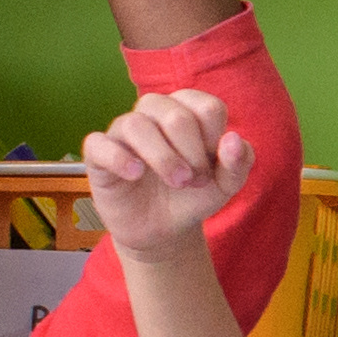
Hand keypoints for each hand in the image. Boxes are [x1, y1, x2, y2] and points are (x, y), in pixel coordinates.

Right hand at [77, 85, 247, 260]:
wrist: (163, 229)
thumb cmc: (192, 195)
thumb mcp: (225, 185)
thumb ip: (239, 162)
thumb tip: (233, 139)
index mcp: (187, 109)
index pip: (207, 107)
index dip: (215, 140)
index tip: (212, 165)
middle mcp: (153, 112)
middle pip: (175, 115)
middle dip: (192, 153)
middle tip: (193, 180)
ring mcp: (122, 130)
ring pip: (137, 124)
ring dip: (163, 158)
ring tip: (176, 182)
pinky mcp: (98, 154)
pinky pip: (99, 143)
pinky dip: (119, 158)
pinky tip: (136, 174)